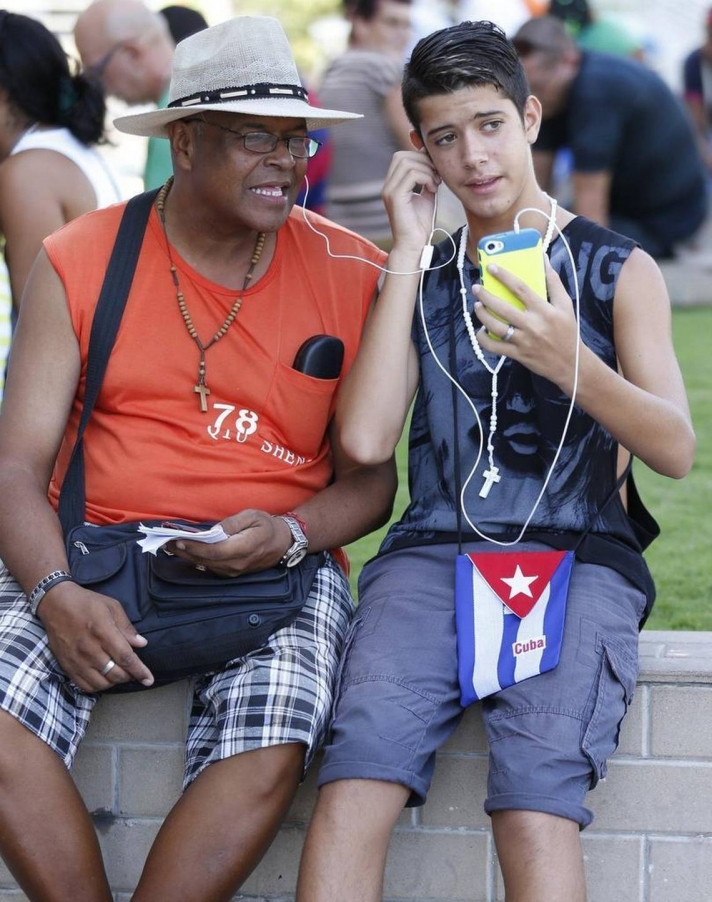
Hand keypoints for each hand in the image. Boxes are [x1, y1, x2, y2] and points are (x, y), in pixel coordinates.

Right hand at [38, 582, 153, 691]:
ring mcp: (76, 660)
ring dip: (114, 682)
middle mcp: (89, 649)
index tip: (149, 680)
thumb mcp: (112, 606)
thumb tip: (141, 644)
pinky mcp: (66, 665)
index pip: (125, 658)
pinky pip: (84, 686)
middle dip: (129, 676)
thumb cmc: (86, 603)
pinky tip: (103, 678)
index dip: (139, 671)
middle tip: (132, 671)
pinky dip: (97, 686)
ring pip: (101, 683)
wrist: (55, 604)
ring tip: (118, 673)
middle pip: (115, 673)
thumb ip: (127, 627)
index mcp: (103, 632)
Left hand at [169, 509, 290, 576]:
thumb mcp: (253, 516)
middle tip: (164, 541)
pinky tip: (184, 551)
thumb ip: (232, 523)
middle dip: (183, 551)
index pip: (214, 551)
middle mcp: (237, 564)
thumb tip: (213, 530)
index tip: (177, 540)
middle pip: (205, 560)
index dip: (194, 547)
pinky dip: (195, 559)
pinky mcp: (230, 573)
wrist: (281, 544)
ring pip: (205, 566)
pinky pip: (209, 567)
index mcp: (244, 548)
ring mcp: (233, 571)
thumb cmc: (267, 526)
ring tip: (169, 545)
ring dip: (186, 556)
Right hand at [382, 149, 440, 252]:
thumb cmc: (419, 225)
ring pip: (407, 163)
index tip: (435, 171)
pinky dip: (426, 177)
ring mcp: (389, 190)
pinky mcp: (395, 197)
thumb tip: (433, 163)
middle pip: (402, 156)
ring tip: (435, 184)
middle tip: (436, 176)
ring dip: (426, 170)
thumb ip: (426, 180)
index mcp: (393, 185)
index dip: (420, 158)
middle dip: (423, 161)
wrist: (414, 245)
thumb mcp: (426, 196)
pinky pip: (411, 175)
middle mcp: (388, 186)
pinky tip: (432, 189)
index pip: (402, 157)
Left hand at [472, 257, 580, 392]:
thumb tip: (544, 260)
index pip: (521, 288)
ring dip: (483, 316)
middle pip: (503, 308)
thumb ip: (554, 282)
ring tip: (477, 306)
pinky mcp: (517, 354)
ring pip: (496, 327)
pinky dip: (484, 339)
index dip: (504, 276)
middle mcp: (532, 325)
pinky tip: (481, 330)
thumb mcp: (565, 305)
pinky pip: (495, 347)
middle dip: (486, 296)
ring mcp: (523, 341)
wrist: (571, 363)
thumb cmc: (567, 331)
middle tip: (476, 288)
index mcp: (544, 310)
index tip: (492, 267)